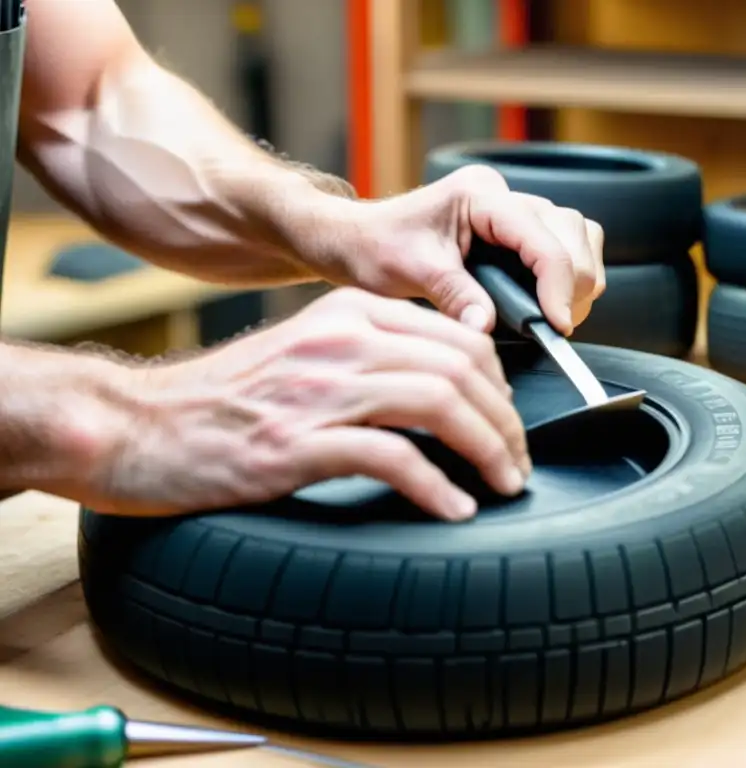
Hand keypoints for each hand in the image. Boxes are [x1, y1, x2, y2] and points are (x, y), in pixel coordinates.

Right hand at [82, 288, 528, 520]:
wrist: (142, 424)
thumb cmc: (231, 401)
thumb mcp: (311, 356)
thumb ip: (374, 360)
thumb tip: (447, 396)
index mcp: (351, 312)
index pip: (460, 339)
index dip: (502, 388)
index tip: (510, 426)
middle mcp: (341, 340)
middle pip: (460, 368)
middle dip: (506, 423)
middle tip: (517, 466)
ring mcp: (319, 389)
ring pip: (438, 406)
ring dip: (486, 452)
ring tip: (503, 486)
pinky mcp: (296, 442)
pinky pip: (391, 457)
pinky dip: (435, 486)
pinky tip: (454, 509)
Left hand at [305, 165, 605, 335]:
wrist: (356, 241)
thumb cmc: (374, 248)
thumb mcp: (410, 273)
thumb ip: (454, 297)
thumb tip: (487, 328)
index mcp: (477, 195)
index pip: (541, 236)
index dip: (559, 283)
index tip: (557, 325)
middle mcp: (501, 196)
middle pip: (573, 231)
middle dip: (575, 282)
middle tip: (557, 325)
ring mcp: (512, 211)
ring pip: (579, 235)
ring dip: (579, 277)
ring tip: (556, 316)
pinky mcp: (516, 231)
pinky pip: (565, 246)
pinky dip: (568, 277)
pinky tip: (548, 304)